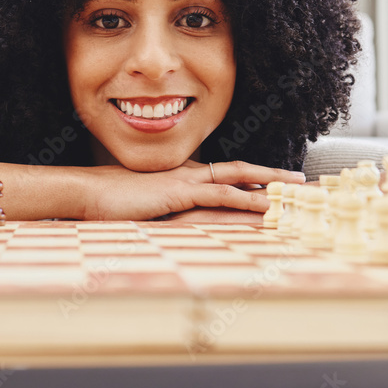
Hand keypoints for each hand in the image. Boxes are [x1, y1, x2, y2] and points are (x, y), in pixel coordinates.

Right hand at [78, 160, 303, 220]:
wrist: (87, 192)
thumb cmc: (110, 201)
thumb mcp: (145, 205)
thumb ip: (165, 208)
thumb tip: (174, 217)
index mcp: (182, 175)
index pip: (225, 174)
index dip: (252, 178)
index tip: (275, 183)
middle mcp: (188, 173)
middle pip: (240, 170)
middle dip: (272, 174)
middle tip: (300, 180)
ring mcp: (185, 180)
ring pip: (237, 178)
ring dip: (269, 184)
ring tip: (294, 191)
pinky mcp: (179, 193)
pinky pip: (220, 195)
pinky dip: (245, 198)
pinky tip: (264, 204)